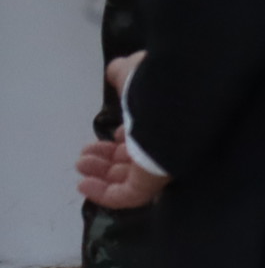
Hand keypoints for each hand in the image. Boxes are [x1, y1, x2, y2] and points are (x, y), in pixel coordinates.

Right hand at [78, 55, 165, 210]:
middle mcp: (170, 144)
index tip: (110, 134)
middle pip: (136, 159)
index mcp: (167, 120)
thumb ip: (124, 75)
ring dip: (100, 173)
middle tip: (84, 155)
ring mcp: (163, 166)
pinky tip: (82, 184)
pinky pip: (126, 196)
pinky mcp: (154, 183)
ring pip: (128, 178)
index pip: (148, 135)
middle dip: (107, 157)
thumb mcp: (136, 72)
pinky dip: (102, 193)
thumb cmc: (159, 84)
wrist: (179, 98)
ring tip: (81, 163)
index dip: (126, 137)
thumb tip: (116, 71)